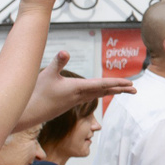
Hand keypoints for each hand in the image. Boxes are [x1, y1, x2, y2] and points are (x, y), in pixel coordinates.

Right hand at [17, 51, 136, 129]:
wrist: (29, 113)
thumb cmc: (36, 93)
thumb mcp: (46, 74)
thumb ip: (58, 62)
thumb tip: (65, 51)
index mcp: (77, 88)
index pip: (101, 84)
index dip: (116, 82)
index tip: (130, 84)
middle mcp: (80, 95)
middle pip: (104, 91)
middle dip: (120, 89)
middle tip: (135, 89)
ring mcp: (75, 101)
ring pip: (98, 94)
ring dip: (112, 91)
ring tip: (124, 91)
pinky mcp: (70, 103)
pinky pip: (90, 97)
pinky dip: (100, 94)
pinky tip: (102, 93)